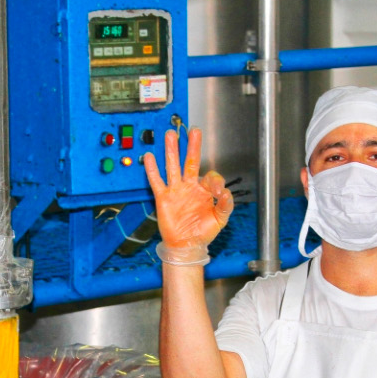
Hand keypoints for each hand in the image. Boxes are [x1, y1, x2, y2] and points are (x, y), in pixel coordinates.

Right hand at [143, 128, 232, 264]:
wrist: (186, 246)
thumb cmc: (203, 232)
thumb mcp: (220, 219)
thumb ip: (225, 205)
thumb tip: (226, 192)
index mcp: (204, 191)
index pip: (211, 176)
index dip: (216, 181)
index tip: (217, 192)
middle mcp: (190, 187)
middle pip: (191, 162)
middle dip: (192, 147)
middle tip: (193, 131)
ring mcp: (176, 191)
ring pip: (173, 166)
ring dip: (172, 151)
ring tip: (170, 135)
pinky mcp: (164, 198)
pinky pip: (157, 181)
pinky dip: (152, 170)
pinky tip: (150, 157)